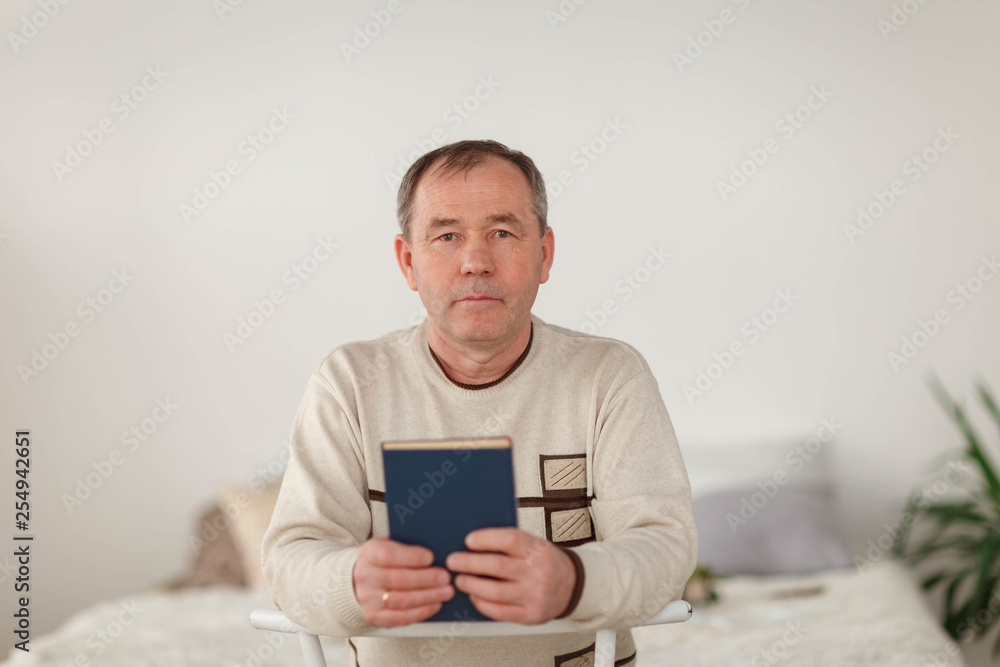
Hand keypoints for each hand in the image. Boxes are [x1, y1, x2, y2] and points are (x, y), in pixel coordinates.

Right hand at [352, 536, 454, 626]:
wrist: (358, 579)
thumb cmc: (382, 559)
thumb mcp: (388, 544)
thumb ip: (406, 545)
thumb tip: (436, 547)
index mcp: (369, 554)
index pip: (388, 555)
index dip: (411, 557)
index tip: (431, 557)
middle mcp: (365, 576)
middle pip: (399, 580)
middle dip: (426, 579)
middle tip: (446, 577)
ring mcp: (368, 599)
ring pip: (401, 600)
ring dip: (428, 596)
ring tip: (446, 591)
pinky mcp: (374, 616)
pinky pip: (400, 617)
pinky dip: (421, 612)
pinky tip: (435, 604)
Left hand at [445, 527, 575, 624]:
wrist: (572, 586)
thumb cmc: (544, 562)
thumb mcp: (534, 545)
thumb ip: (509, 544)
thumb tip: (472, 544)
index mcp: (538, 549)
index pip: (509, 539)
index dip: (486, 539)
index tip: (468, 540)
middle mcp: (537, 572)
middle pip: (497, 566)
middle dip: (469, 563)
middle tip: (453, 561)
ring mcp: (534, 595)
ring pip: (495, 591)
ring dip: (471, 585)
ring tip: (460, 579)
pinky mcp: (530, 615)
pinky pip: (499, 611)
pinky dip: (481, 603)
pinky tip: (474, 596)